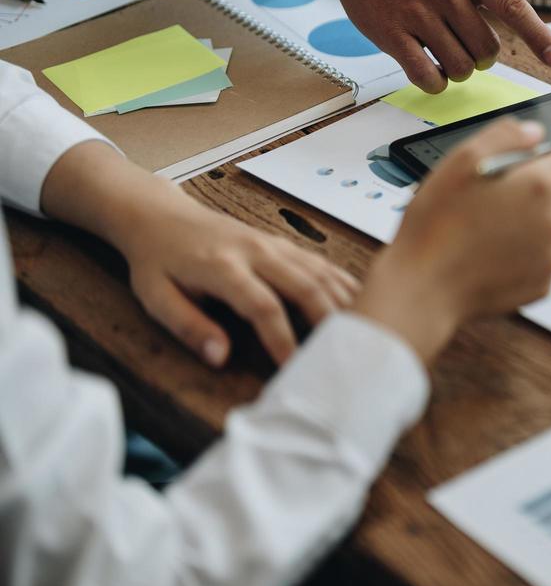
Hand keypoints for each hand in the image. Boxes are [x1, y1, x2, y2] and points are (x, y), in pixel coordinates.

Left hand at [40, 142, 357, 366]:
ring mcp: (273, 244)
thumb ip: (188, 326)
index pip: (262, 306)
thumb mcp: (156, 298)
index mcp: (222, 267)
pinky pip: (320, 263)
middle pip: (305, 285)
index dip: (282, 339)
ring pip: (319, 272)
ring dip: (342, 303)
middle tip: (342, 355)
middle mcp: (255, 251)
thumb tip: (219, 357)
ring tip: (359, 334)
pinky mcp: (282, 243)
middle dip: (328, 322)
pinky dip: (342, 284)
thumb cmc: (157, 263)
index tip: (293, 369)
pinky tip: (357, 304)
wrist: (161, 216)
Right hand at [314, 0, 550, 93]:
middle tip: (468, 47)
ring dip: (460, 71)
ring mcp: (416, 12)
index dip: (539, 36)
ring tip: (446, 54)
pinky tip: (430, 71)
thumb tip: (520, 30)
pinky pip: (427, 77)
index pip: (513, 6)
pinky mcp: (390, 34)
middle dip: (483, 58)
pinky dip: (436, 83)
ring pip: (461, 68)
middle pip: (487, 50)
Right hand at [353, 116, 550, 362]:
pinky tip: (494, 243)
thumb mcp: (461, 162)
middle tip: (508, 174)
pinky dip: (529, 240)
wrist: (422, 291)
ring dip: (537, 207)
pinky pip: (546, 250)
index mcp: (541, 187)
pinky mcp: (543, 282)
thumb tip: (534, 132)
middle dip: (550, 170)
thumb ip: (505, 136)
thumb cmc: (435, 227)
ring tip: (492, 214)